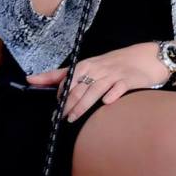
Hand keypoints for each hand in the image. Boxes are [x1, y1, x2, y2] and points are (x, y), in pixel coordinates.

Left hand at [26, 43, 169, 121]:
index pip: (68, 79)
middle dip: (68, 103)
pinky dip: (111, 95)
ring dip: (83, 104)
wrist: (143, 58)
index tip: (53, 107)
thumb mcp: (87, 66)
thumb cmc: (110, 65)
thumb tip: (31, 79)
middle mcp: (97, 69)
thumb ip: (63, 75)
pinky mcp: (128, 81)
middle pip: (79, 87)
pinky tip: (106, 104)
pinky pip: (118, 88)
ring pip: (95, 90)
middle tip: (60, 117)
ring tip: (73, 118)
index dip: (59, 93)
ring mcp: (113, 75)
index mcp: (85, 65)